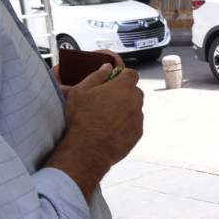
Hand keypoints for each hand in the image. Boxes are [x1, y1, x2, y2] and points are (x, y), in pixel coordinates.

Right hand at [44, 63, 142, 199]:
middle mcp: (135, 101)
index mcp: (123, 87)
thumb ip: (97, 75)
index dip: (122, 76)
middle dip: (123, 93)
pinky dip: (125, 124)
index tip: (113, 81)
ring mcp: (138, 118)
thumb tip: (108, 67)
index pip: (131, 74)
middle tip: (106, 101)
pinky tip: (109, 129)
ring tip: (105, 118)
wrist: (87, 150)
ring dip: (124, 109)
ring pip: (134, 108)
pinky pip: (133, 123)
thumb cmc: (81, 119)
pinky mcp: (137, 133)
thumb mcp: (80, 91)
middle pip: (134, 91)